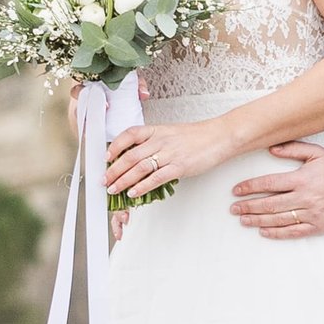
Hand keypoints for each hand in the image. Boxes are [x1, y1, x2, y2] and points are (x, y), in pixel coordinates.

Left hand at [102, 116, 232, 199]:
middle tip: (104, 180)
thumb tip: (139, 158)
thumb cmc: (197, 137)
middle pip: (130, 155)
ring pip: (140, 168)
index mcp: (157, 130)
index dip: (115, 146)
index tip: (106, 157)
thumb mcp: (171, 133)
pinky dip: (142, 187)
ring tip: (113, 189)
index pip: (129, 134)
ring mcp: (170, 153)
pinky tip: (134, 193)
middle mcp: (160, 140)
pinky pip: (156, 178)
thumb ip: (155, 143)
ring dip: (123, 180)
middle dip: (114, 170)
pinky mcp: (179, 166)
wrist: (219, 137)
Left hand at [229, 139, 323, 242]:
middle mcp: (304, 197)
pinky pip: (294, 231)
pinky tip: (264, 232)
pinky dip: (277, 233)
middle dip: (249, 206)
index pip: (269, 183)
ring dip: (258, 220)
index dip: (250, 187)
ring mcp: (311, 213)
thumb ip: (293, 149)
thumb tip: (271, 149)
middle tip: (234, 208)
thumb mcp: (316, 153)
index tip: (237, 190)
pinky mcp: (317, 225)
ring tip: (244, 220)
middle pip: (270, 204)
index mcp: (302, 179)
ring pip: (279, 219)